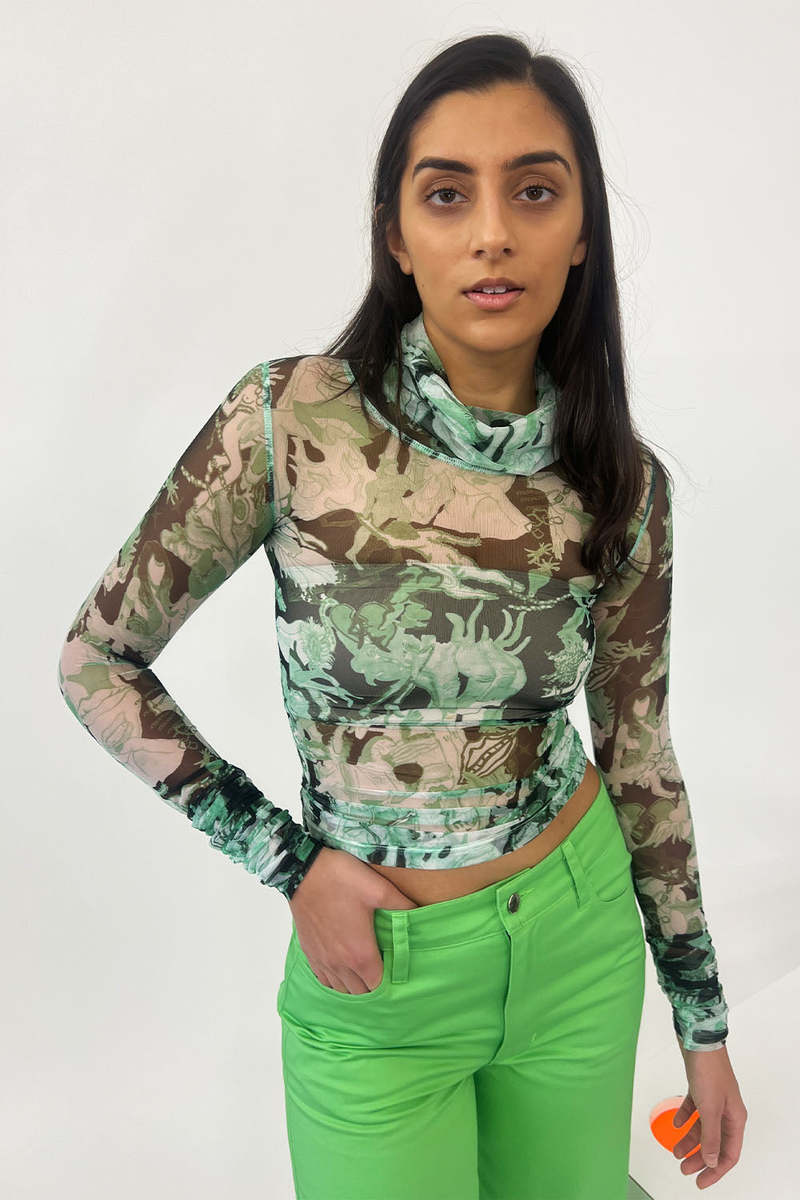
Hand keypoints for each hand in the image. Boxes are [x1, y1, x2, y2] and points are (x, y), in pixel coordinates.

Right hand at [287, 847, 419, 993]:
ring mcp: (323, 960)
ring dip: (355, 985)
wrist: (303, 871)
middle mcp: (340, 964)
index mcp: (360, 954)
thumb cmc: (341, 880)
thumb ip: (403, 905)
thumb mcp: (380, 889)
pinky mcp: (310, 953)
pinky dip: (336, 980)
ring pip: (341, 989)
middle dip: (374, 986)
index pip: (379, 986)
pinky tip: (343, 967)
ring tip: (365, 971)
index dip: (390, 982)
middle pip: (361, 992)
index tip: (397, 970)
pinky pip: (324, 980)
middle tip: (384, 969)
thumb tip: (423, 912)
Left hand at [672, 1036, 747, 1186]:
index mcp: (734, 1117)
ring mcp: (713, 1098)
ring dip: (690, 1140)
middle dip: (700, 1158)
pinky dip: (685, 1118)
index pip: (728, 1153)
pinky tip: (675, 1123)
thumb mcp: (709, 1108)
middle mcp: (726, 1110)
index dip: (716, 1170)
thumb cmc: (708, 1070)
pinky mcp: (700, 1087)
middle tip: (684, 1169)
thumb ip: (711, 1136)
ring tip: (676, 1151)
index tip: (701, 1181)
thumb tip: (712, 1160)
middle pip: (715, 1143)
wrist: (699, 1038)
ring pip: (702, 1127)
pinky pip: (694, 1109)